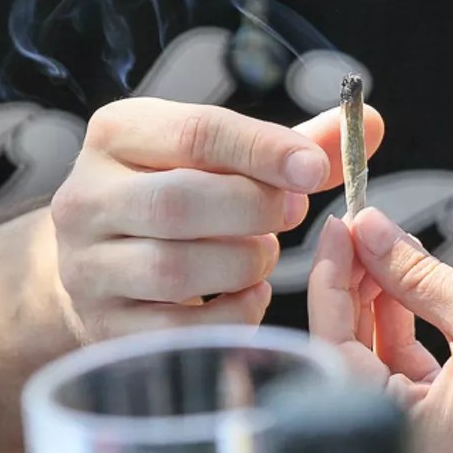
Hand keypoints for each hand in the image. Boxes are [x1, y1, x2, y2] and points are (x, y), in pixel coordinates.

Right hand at [51, 98, 382, 341]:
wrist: (106, 263)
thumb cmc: (184, 197)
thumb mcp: (223, 160)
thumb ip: (293, 145)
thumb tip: (367, 123)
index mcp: (116, 134)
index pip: (196, 132)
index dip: (263, 150)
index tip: (315, 167)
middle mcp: (84, 198)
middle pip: (182, 204)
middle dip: (255, 211)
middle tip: (292, 212)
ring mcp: (87, 268)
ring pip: (178, 270)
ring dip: (244, 262)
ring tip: (261, 254)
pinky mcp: (104, 327)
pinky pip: (182, 329)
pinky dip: (232, 313)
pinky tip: (246, 294)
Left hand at [307, 207, 452, 452]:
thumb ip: (416, 272)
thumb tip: (368, 228)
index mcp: (410, 439)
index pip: (337, 354)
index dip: (334, 283)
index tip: (339, 228)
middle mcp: (410, 449)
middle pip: (352, 357)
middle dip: (355, 288)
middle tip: (360, 228)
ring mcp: (430, 438)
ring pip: (379, 357)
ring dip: (381, 300)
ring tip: (387, 243)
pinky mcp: (451, 423)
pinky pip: (408, 367)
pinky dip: (407, 322)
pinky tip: (409, 276)